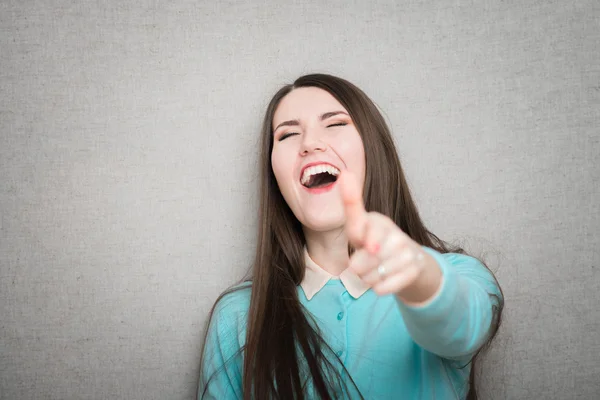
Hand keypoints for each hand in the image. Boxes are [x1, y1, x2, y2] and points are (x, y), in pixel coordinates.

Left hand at [338, 171, 441, 301]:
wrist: (410, 262)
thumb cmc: (375, 241)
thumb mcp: (360, 226)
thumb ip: (352, 205)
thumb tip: (346, 173)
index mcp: (379, 221)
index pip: (369, 228)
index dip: (369, 238)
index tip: (369, 245)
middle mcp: (395, 235)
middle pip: (365, 260)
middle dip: (359, 266)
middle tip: (364, 262)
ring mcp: (407, 253)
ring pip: (372, 276)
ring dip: (368, 278)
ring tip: (377, 269)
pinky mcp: (414, 270)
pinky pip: (384, 287)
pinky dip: (380, 287)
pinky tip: (385, 279)